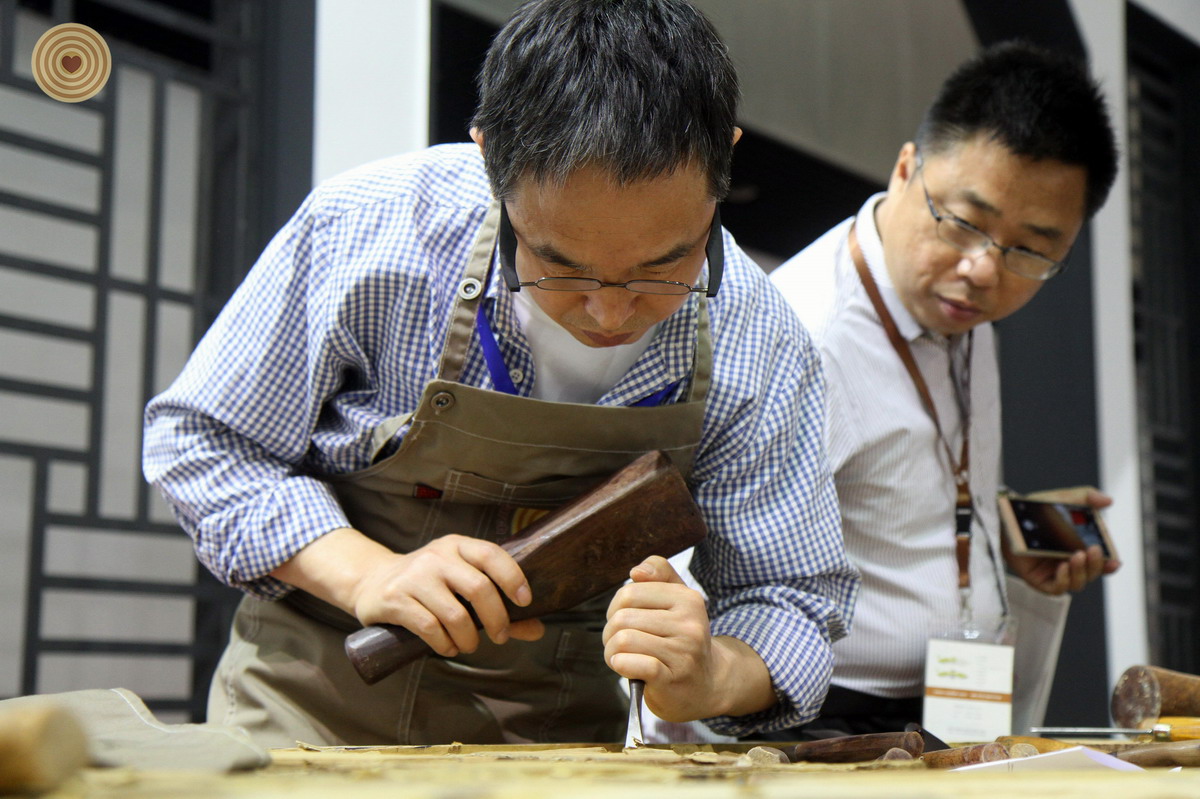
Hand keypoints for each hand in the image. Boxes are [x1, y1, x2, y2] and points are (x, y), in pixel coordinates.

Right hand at [352, 533, 544, 656]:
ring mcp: (415, 576)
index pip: (492, 554)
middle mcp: (437, 556)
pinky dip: (444, 644)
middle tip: (500, 637)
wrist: (373, 582)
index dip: (513, 578)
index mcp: (458, 545)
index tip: (525, 602)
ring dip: (469, 639)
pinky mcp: (396, 599)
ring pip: (455, 615)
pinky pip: (429, 628)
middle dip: (497, 619)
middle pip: (478, 588)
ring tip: (468, 645)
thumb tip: (538, 629)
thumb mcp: (461, 584)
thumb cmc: (430, 586)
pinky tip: (447, 646)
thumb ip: (498, 604)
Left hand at [603, 555, 772, 721]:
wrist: (708, 685)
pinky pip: (632, 663)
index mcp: (688, 599)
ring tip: (623, 657)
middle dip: (610, 633)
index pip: (629, 593)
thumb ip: (660, 573)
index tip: (624, 622)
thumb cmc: (683, 639)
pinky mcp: (672, 679)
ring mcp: (683, 652)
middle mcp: (690, 624)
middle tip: (620, 644)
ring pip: (623, 640)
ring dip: (612, 652)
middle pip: (622, 618)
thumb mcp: (678, 600)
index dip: (615, 608)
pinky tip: (626, 668)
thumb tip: (636, 572)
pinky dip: (620, 665)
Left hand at [1004, 486, 1120, 594]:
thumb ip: (1084, 496)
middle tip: (1091, 551)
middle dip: (1095, 566)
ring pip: (1077, 583)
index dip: (1109, 565)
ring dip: (1081, 572)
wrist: (1005, 516)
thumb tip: (1108, 501)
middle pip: (1091, 574)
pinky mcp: (1039, 580)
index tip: (1115, 560)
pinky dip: (1064, 581)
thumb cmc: (1034, 510)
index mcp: (1078, 548)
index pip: (1100, 563)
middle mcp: (1069, 563)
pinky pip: (1057, 589)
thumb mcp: (1060, 499)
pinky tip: (1063, 567)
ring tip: (1075, 556)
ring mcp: (1054, 573)